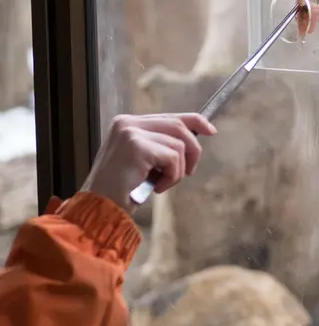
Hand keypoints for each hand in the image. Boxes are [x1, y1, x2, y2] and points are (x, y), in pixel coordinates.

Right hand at [81, 113, 216, 213]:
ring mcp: (131, 133)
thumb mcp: (144, 160)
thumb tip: (196, 134)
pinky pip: (173, 157)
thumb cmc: (123, 189)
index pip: (170, 116)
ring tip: (161, 184)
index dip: (196, 121)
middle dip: (193, 150)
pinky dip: (172, 176)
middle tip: (188, 172)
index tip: (211, 130)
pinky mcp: (137, 146)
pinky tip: (155, 187)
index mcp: (127, 123)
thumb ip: (161, 144)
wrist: (100, 210)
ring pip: (179, 144)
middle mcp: (127, 123)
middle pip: (179, 126)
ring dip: (178, 170)